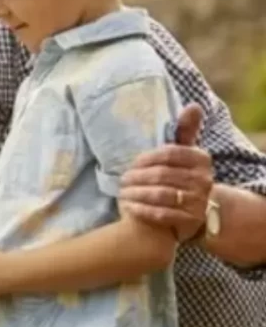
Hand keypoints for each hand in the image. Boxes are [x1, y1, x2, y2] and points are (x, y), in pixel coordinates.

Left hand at [118, 102, 212, 241]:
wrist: (190, 209)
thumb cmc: (179, 175)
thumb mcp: (183, 152)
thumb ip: (184, 131)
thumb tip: (193, 105)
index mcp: (202, 159)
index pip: (168, 154)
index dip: (145, 159)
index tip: (131, 164)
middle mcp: (205, 180)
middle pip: (161, 175)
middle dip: (136, 178)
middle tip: (122, 180)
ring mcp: (199, 202)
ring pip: (160, 195)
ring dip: (136, 194)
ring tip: (122, 193)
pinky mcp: (190, 221)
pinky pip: (161, 214)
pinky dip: (141, 210)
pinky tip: (129, 207)